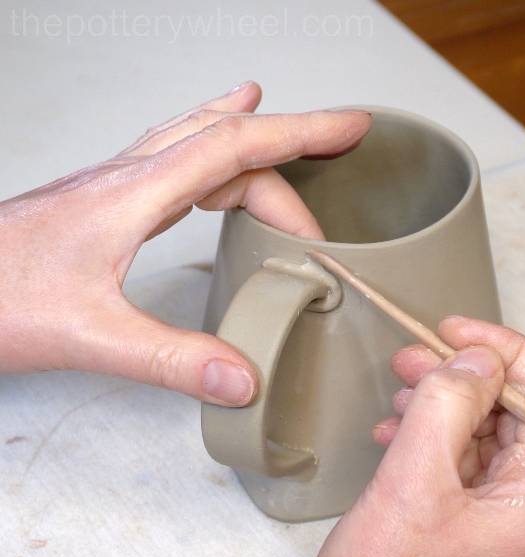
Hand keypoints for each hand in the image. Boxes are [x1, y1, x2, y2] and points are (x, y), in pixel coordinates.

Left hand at [0, 82, 370, 405]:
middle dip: (290, 148)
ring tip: (289, 135)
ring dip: (251, 137)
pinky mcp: (106, 205)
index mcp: (134, 196)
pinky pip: (173, 160)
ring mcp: (114, 187)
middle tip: (332, 174)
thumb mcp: (89, 337)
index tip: (349, 127)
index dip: (300, 133)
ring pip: (197, 140)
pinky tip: (213, 168)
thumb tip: (244, 376)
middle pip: (226, 142)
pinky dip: (210, 152)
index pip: (235, 146)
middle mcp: (127, 179)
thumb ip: (172, 360)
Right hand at [229, 317, 524, 556]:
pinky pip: (458, 461)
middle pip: (518, 414)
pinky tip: (393, 431)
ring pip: (483, 434)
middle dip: (468, 375)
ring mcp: (494, 520)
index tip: (458, 331)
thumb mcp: (413, 479)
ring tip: (399, 389)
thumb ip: (450, 404)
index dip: (513, 354)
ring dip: (444, 402)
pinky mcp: (462, 525)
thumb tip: (480, 357)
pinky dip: (429, 434)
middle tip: (415, 354)